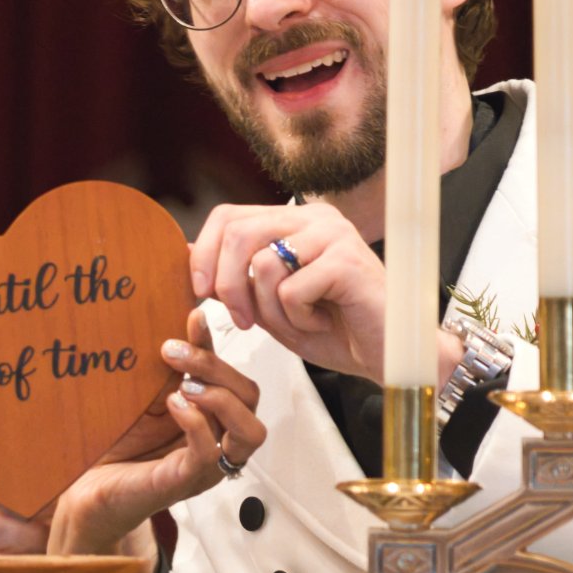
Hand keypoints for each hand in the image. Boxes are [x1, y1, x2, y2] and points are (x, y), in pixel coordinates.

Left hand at [0, 308, 264, 558]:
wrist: (80, 488)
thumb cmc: (113, 441)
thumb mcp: (146, 391)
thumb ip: (174, 362)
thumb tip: (194, 313)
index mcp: (212, 419)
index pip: (240, 381)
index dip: (220, 348)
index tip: (191, 316)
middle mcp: (217, 443)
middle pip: (252, 400)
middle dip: (218, 367)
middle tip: (174, 351)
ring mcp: (204, 466)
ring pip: (250, 433)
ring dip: (221, 399)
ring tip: (184, 385)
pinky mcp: (183, 483)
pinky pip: (211, 456)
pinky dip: (198, 424)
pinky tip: (173, 405)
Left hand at [189, 202, 390, 380]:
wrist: (386, 356)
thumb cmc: (335, 330)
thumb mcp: (270, 306)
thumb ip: (236, 280)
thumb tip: (187, 254)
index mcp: (295, 222)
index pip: (229, 216)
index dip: (205, 253)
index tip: (200, 292)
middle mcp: (314, 218)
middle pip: (239, 233)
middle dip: (228, 285)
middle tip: (244, 322)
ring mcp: (333, 235)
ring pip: (264, 265)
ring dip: (271, 310)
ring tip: (301, 322)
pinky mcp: (346, 261)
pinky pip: (292, 290)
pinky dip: (298, 319)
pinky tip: (323, 323)